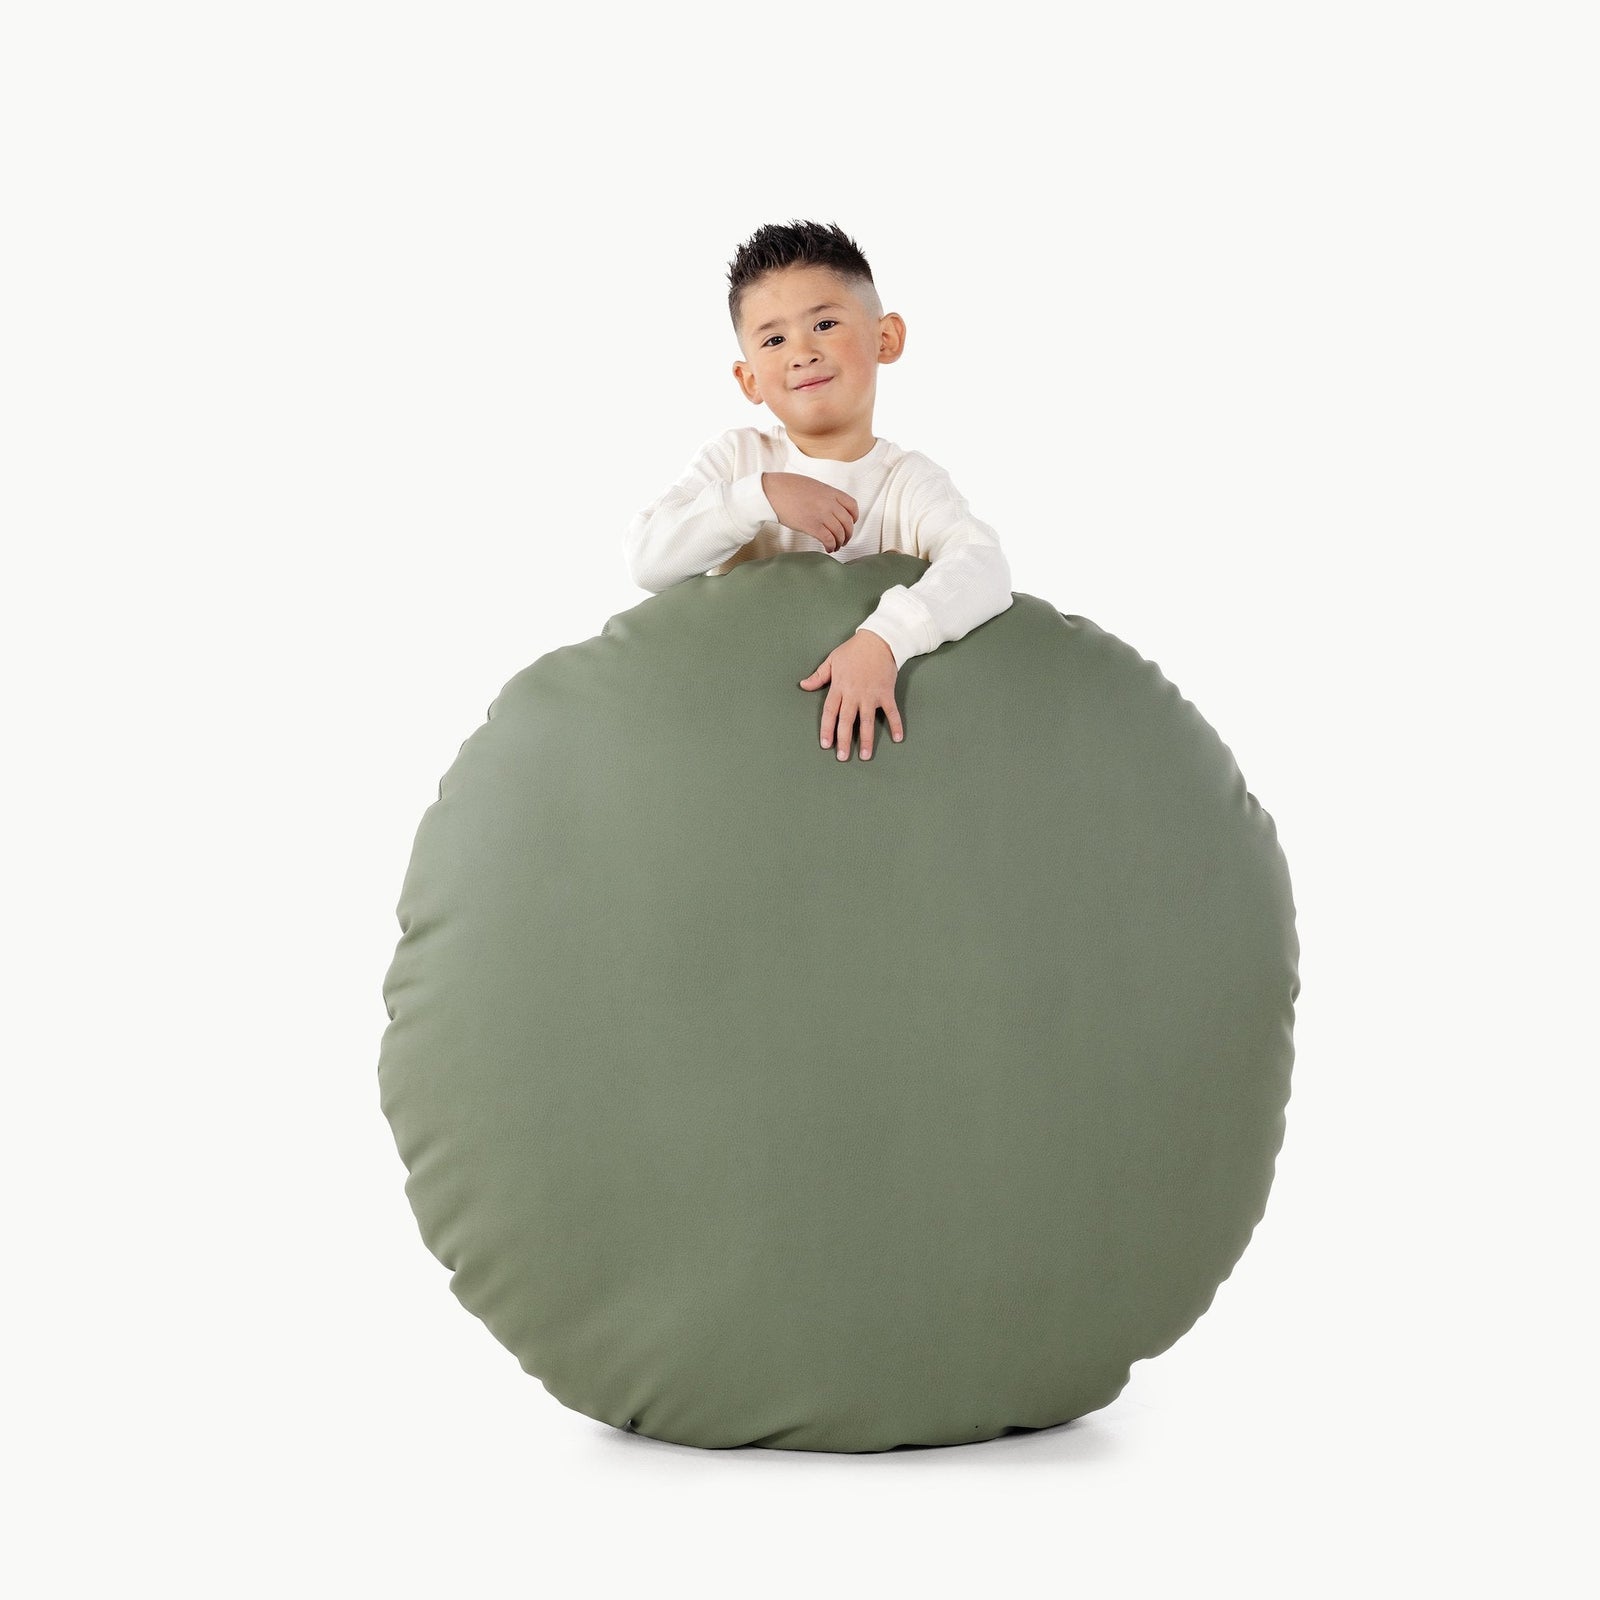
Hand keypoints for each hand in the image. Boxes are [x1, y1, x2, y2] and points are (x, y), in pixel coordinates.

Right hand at [762, 472, 858, 552]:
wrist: (773, 490)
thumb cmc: (788, 486)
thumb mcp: (813, 485)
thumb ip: (825, 496)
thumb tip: (829, 507)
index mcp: (831, 492)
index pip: (852, 505)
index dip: (854, 517)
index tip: (851, 523)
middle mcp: (829, 503)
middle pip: (847, 522)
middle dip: (848, 534)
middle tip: (844, 540)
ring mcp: (821, 515)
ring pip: (839, 533)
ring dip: (840, 542)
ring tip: (836, 546)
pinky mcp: (811, 526)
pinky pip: (828, 539)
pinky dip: (831, 546)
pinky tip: (828, 548)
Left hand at [799, 631, 904, 760]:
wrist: (878, 640)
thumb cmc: (853, 650)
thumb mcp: (832, 660)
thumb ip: (819, 676)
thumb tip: (803, 685)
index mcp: (839, 687)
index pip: (830, 712)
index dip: (827, 729)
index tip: (826, 744)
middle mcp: (854, 694)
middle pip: (847, 721)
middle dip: (844, 740)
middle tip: (843, 757)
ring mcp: (871, 694)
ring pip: (867, 721)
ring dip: (867, 739)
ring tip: (866, 756)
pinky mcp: (886, 693)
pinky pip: (891, 712)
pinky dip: (895, 724)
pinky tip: (898, 738)